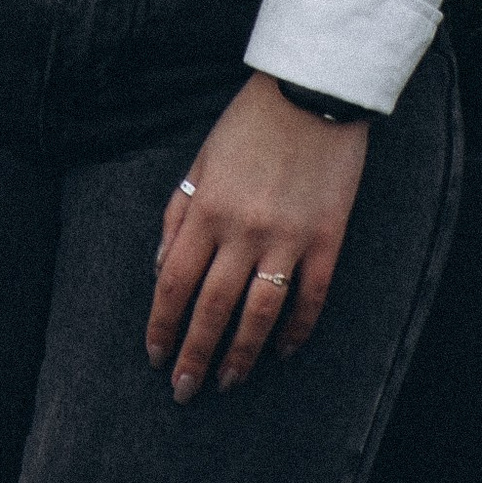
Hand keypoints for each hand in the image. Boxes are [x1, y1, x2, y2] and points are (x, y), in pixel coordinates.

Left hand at [147, 73, 368, 402]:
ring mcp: (287, 238)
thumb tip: (159, 269)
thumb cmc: (250, 123)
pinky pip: (310, 298)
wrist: (312, 90)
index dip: (162, 325)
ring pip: (259, 314)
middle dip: (193, 355)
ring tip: (227, 381)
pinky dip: (295, 330)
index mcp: (207, 208)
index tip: (155, 355)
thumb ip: (178, 214)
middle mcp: (242, 230)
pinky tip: (282, 351)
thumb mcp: (201, 160)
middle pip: (211, 309)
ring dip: (241, 355)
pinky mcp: (326, 239)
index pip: (173, 283)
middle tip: (184, 391)